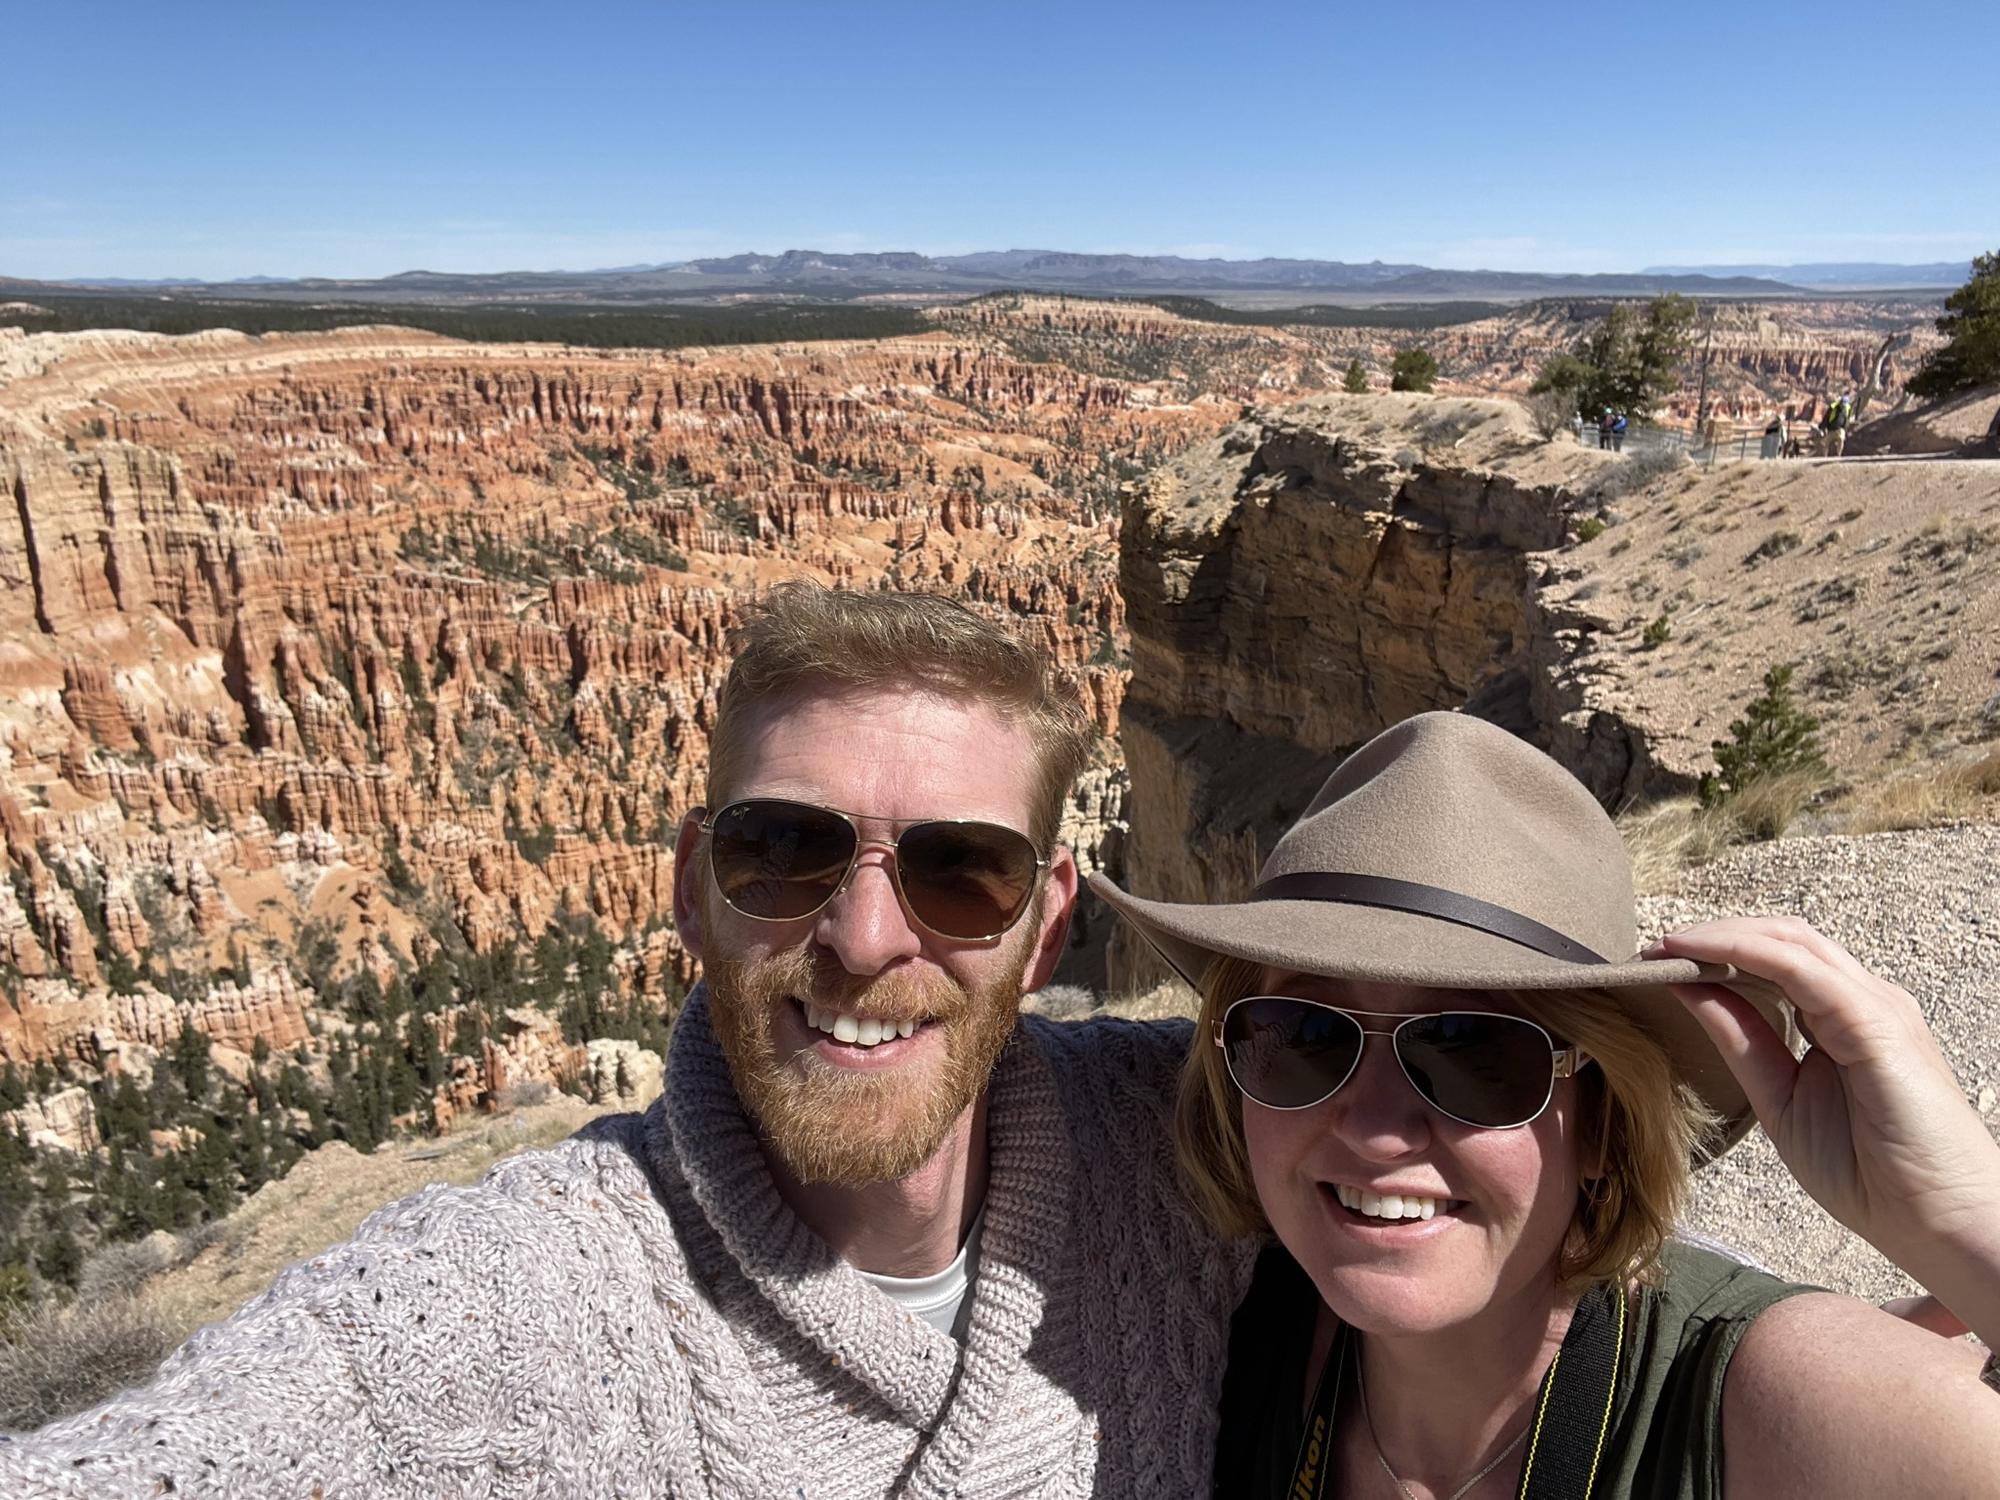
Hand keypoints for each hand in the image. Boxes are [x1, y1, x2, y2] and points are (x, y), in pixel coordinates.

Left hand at [1649, 917, 1999, 1336]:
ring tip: (1664, 943)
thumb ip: (1743, 1043)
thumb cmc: (1873, 1176)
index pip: (1775, 963)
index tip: (1652, 962)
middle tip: (1648, 945)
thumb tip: (1688, 991)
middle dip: (1713, 934)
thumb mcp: (1782, 1102)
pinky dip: (1743, 952)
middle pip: (1782, 939)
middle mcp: (1862, 1002)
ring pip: (1789, 941)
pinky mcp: (1877, 1022)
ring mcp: (1875, 1006)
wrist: (1941, 1225)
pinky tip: (1695, 955)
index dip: (1714, 953)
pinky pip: (1801, 970)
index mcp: (1843, 1021)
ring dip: (1720, 935)